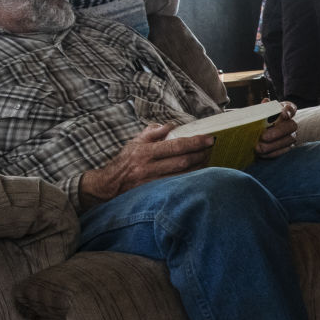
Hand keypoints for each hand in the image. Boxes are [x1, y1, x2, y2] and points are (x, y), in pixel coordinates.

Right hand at [80, 124, 211, 203]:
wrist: (108, 186)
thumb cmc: (124, 162)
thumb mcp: (134, 143)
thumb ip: (152, 133)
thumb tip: (170, 125)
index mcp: (144, 153)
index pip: (175, 146)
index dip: (194, 143)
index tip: (209, 139)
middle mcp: (149, 168)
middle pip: (183, 161)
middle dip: (201, 154)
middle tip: (212, 147)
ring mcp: (152, 183)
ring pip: (184, 175)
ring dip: (200, 167)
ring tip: (208, 158)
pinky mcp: (155, 194)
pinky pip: (179, 186)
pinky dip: (191, 179)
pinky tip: (200, 173)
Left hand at [255, 101, 297, 158]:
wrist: (265, 130)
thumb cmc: (263, 118)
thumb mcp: (263, 110)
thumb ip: (264, 107)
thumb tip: (265, 101)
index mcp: (286, 110)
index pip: (291, 108)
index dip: (288, 111)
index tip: (283, 114)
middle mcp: (291, 122)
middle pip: (291, 126)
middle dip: (278, 131)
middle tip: (263, 136)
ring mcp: (292, 135)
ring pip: (288, 140)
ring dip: (273, 145)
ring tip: (259, 148)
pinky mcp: (288, 146)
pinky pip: (284, 150)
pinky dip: (272, 153)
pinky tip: (262, 154)